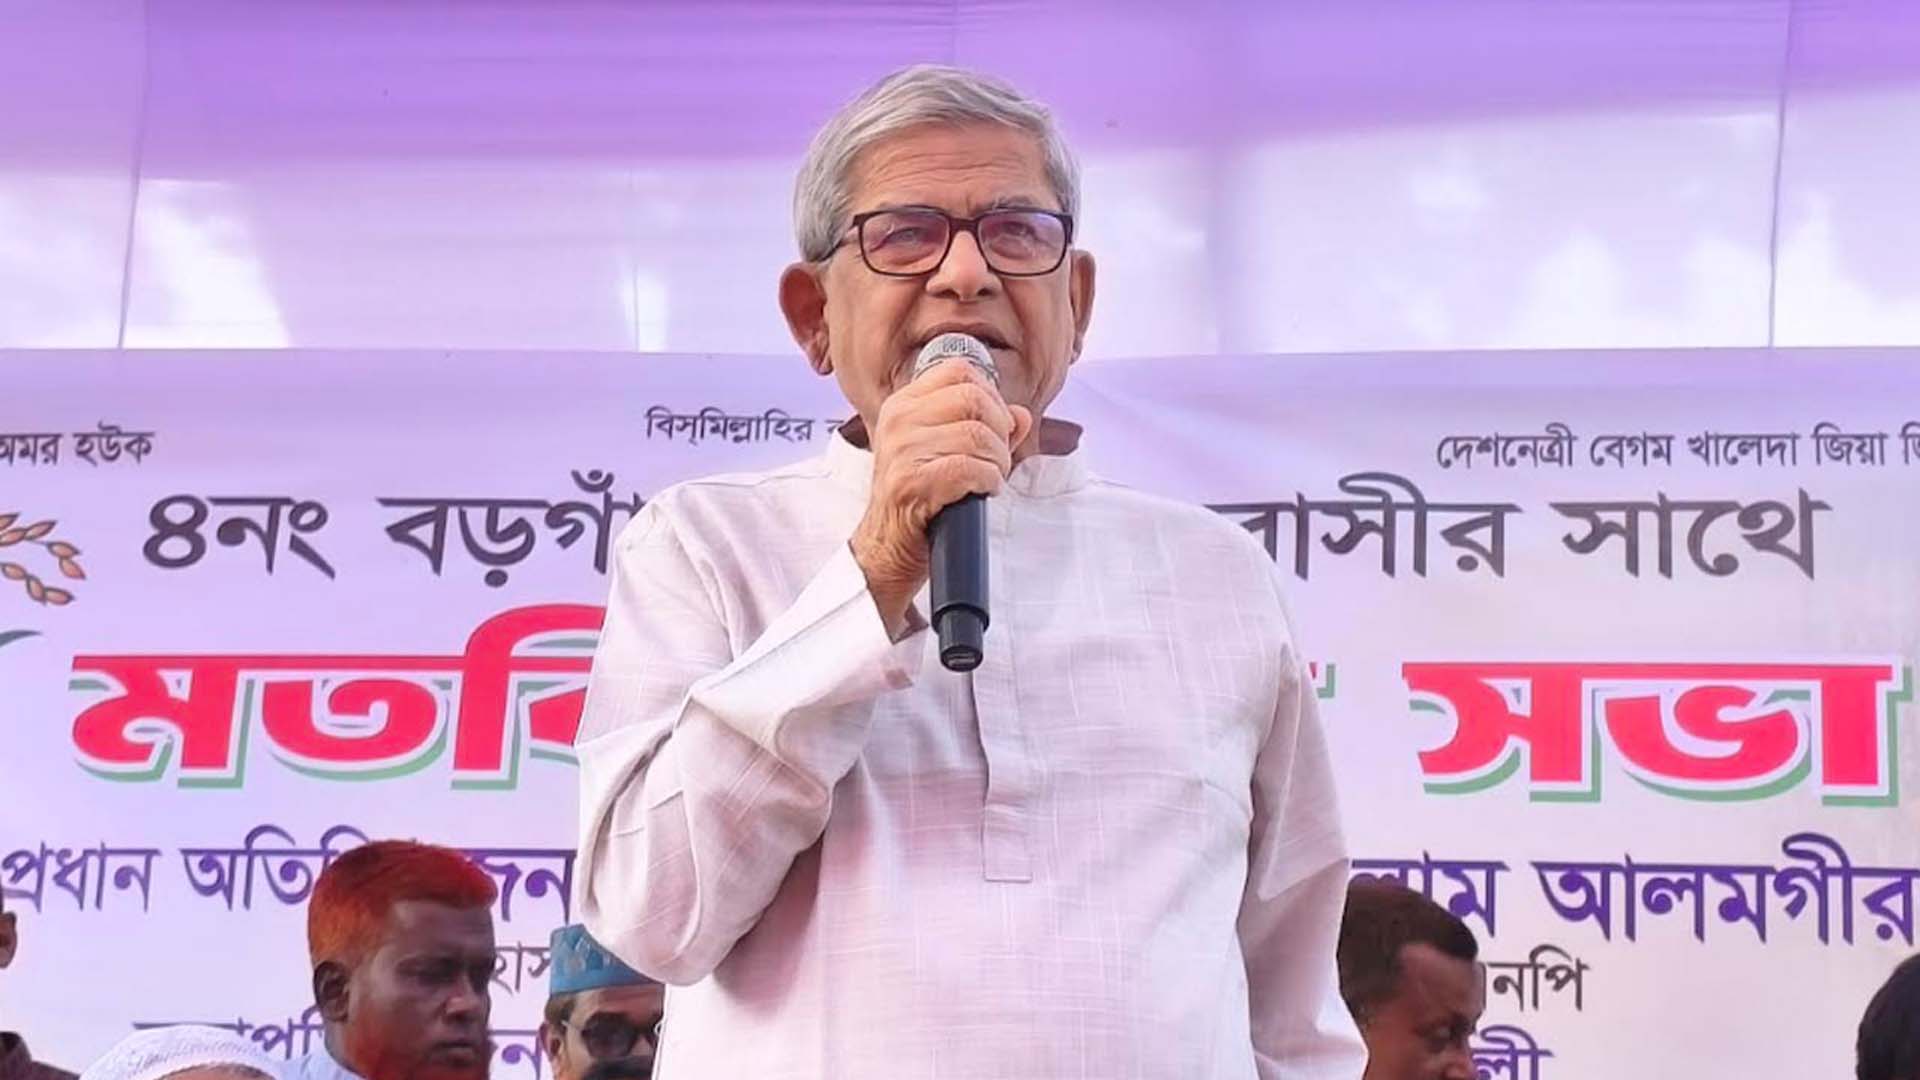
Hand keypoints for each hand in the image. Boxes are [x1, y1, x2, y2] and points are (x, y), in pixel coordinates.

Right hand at [849, 359, 1033, 634]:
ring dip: (997, 461)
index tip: (996, 425)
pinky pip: (970, 468)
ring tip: (989, 477)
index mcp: (903, 404)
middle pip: (973, 399)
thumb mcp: (947, 451)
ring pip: (977, 435)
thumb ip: (987, 428)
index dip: (991, 395)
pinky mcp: (910, 483)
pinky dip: (989, 481)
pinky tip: (981, 491)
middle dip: (999, 431)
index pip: (958, 372)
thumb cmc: (920, 496)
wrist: (887, 545)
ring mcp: (901, 451)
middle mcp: (898, 421)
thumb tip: (1021, 415)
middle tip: (998, 457)